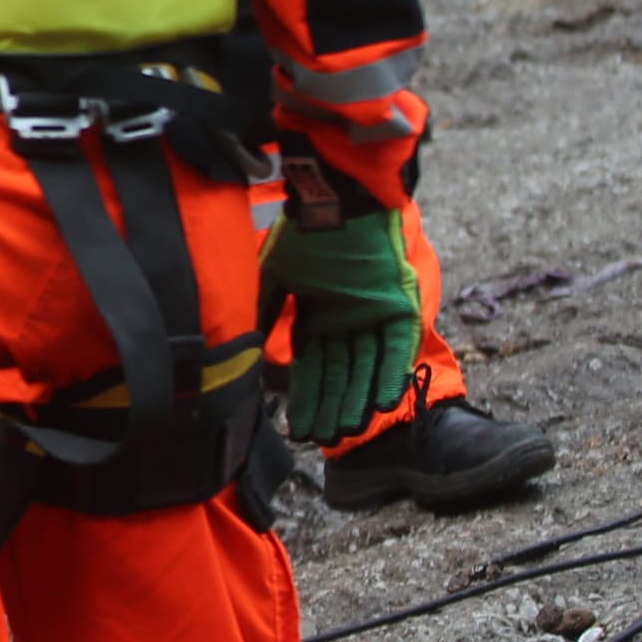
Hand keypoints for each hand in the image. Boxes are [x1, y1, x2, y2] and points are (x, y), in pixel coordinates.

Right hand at [268, 203, 421, 444]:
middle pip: (339, 373)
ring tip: (352, 430)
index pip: (311, 366)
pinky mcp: (398, 310)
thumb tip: (244, 348)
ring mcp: (372, 317)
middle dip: (332, 407)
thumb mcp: (275, 275)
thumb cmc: (304, 235)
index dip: (306, 396)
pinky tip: (386, 402)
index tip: (300, 427)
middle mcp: (345, 321)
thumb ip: (265, 312)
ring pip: (368, 367)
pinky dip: (392, 373)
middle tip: (325, 439)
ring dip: (361, 398)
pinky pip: (396, 349)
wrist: (338, 202)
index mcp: (316, 314)